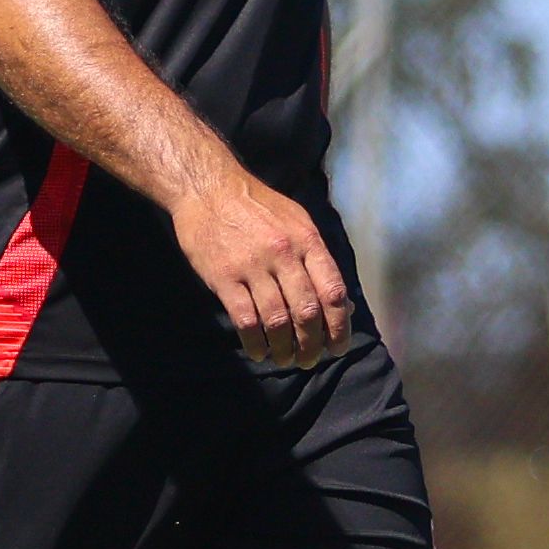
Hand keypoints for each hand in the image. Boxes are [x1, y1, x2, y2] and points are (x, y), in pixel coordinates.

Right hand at [172, 167, 352, 368]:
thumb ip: (318, 259)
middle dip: (312, 344)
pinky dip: (255, 342)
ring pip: (277, 321)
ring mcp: (252, 266)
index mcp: (306, 240)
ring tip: (284, 359)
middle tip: (309, 359)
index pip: (332, 291)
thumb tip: (341, 303)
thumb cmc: (257, 206)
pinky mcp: (224, 277)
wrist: (208, 189)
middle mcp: (283, 254)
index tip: (337, 346)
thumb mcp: (297, 221)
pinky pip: (245, 319)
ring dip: (284, 348)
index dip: (338, 325)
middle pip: (307, 312)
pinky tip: (258, 351)